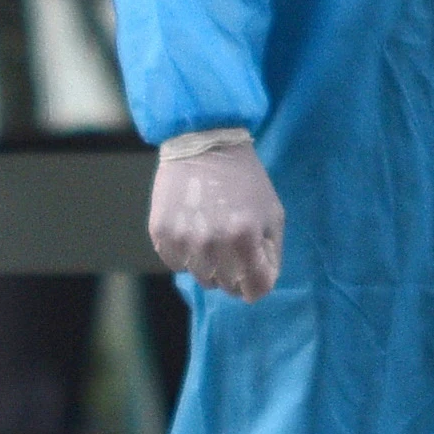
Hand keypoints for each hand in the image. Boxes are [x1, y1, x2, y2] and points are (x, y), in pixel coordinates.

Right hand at [147, 129, 282, 300]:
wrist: (204, 143)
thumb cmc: (245, 179)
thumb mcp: (272, 213)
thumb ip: (270, 253)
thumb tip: (259, 284)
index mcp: (244, 238)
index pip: (255, 290)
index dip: (258, 281)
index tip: (254, 267)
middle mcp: (212, 243)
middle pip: (226, 285)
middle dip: (234, 270)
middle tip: (232, 241)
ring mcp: (183, 240)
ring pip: (200, 277)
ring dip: (209, 262)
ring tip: (211, 230)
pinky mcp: (161, 233)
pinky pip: (176, 264)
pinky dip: (185, 253)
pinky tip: (191, 227)